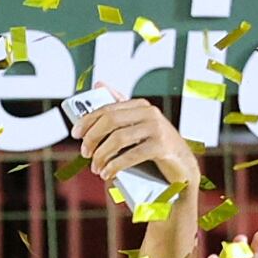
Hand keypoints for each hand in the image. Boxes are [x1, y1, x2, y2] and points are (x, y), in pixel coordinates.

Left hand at [71, 90, 196, 189]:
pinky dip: (115, 165)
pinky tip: (108, 173)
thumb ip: (120, 108)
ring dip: (102, 155)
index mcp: (140, 106)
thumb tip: (98, 84)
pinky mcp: (162, 146)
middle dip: (92, 138)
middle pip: (110, 121)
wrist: (183, 168)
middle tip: (85, 153)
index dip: (88, 120)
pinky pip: (131, 155)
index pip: (107, 108)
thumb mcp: (137, 126)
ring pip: (118, 138)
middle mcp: (149, 113)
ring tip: (96, 168)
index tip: (75, 134)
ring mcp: (157, 128)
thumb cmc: (155, 147)